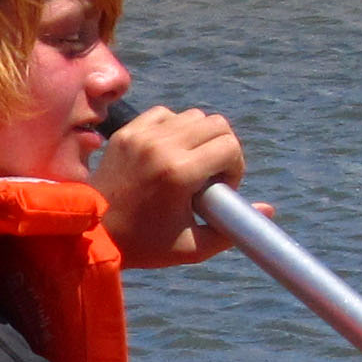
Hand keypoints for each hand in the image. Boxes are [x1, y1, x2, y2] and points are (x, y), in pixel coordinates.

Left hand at [90, 105, 247, 266]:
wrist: (92, 232)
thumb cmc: (146, 245)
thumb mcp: (194, 247)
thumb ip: (233, 229)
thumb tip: (269, 209)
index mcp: (178, 174)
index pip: (229, 146)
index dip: (235, 167)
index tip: (222, 187)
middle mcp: (161, 147)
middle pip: (216, 124)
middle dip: (223, 149)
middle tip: (210, 175)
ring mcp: (141, 135)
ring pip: (193, 116)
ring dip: (200, 137)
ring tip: (189, 165)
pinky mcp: (126, 131)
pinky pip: (165, 114)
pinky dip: (175, 129)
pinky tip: (168, 154)